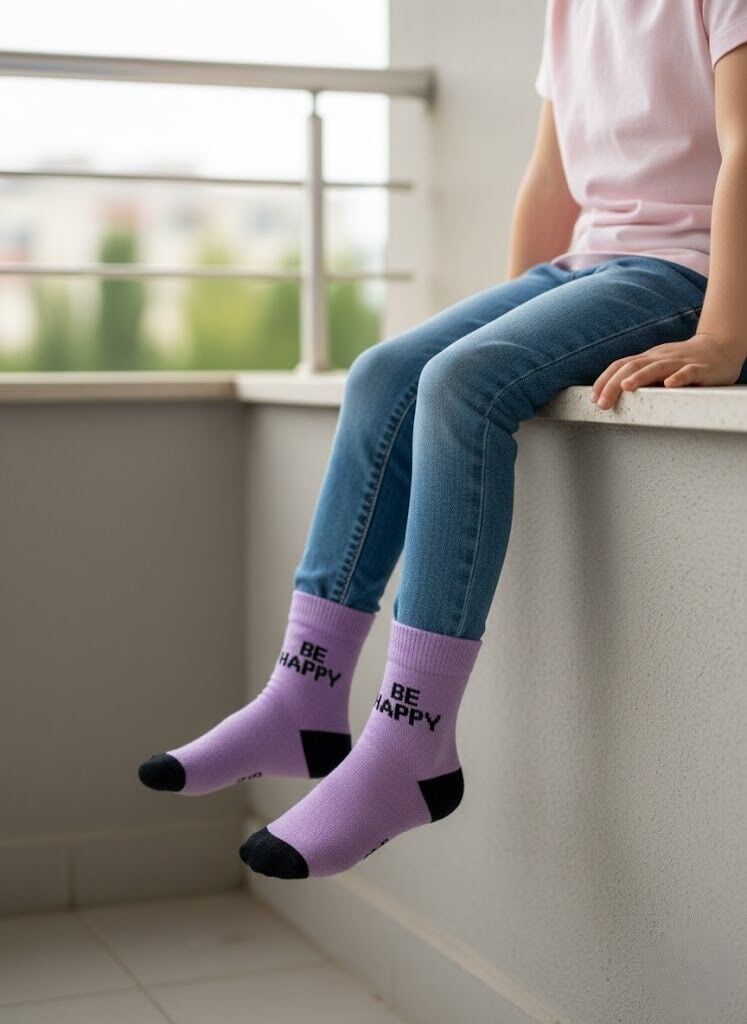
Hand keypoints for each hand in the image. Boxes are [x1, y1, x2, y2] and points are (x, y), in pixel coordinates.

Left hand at [590, 333, 745, 408]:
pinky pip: (688, 372)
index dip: (605, 380)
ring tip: (626, 388)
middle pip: (633, 367)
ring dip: (640, 377)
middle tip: (602, 403)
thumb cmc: (682, 362)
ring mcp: (680, 362)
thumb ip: (637, 376)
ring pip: (657, 367)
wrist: (719, 348)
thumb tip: (611, 394)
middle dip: (614, 384)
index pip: (621, 366)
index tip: (593, 398)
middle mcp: (660, 358)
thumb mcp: (656, 367)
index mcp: (648, 358)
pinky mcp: (700, 368)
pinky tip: (669, 385)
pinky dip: (678, 378)